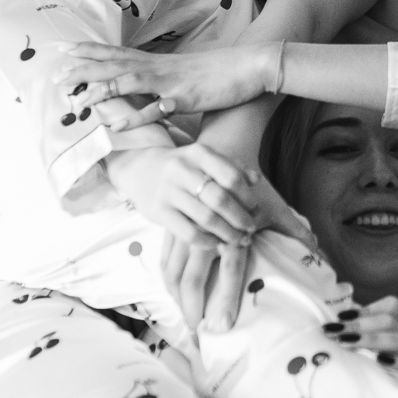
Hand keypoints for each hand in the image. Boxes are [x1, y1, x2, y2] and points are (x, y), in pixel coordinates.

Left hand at [56, 41, 281, 124]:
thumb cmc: (218, 72)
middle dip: (82, 70)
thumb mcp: (184, 74)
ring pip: (128, 83)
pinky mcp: (185, 98)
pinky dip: (135, 117)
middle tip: (55, 76)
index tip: (62, 50)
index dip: (87, 51)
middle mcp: (158, 68)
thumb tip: (147, 89)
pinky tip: (118, 125)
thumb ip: (162, 80)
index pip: (115, 53)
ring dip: (101, 91)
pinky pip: (156, 109)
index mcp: (156, 62)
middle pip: (113, 65)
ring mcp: (170, 82)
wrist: (249, 65)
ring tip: (77, 102)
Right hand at [105, 139, 259, 246]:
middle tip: (250, 228)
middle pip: (220, 199)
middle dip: (240, 218)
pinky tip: (216, 243)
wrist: (141, 169)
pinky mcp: (158, 211)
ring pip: (206, 218)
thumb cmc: (184, 167)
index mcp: (198, 153)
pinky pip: (188, 233)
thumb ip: (231, 167)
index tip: (256, 209)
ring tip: (239, 239)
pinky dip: (207, 241)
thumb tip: (256, 180)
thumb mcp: (205, 159)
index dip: (248, 197)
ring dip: (227, 233)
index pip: (231, 177)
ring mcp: (168, 191)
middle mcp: (181, 169)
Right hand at [164, 173, 320, 331]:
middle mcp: (206, 232)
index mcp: (234, 230)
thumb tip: (318, 250)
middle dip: (192, 308)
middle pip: (192, 278)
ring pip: (172, 272)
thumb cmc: (252, 188)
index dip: (226, 300)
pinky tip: (172, 299)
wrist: (222, 155)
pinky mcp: (172, 228)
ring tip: (183, 323)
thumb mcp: (275, 208)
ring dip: (176, 300)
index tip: (223, 326)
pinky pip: (164, 262)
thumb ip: (295, 231)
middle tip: (196, 334)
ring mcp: (185, 230)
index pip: (232, 272)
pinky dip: (167, 284)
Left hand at [336, 294, 397, 397]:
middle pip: (390, 322)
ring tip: (348, 344)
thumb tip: (330, 327)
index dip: (367, 309)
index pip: (391, 308)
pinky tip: (380, 361)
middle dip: (359, 324)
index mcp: (397, 334)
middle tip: (335, 332)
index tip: (341, 317)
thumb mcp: (368, 361)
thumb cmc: (382, 384)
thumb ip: (354, 343)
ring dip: (372, 339)